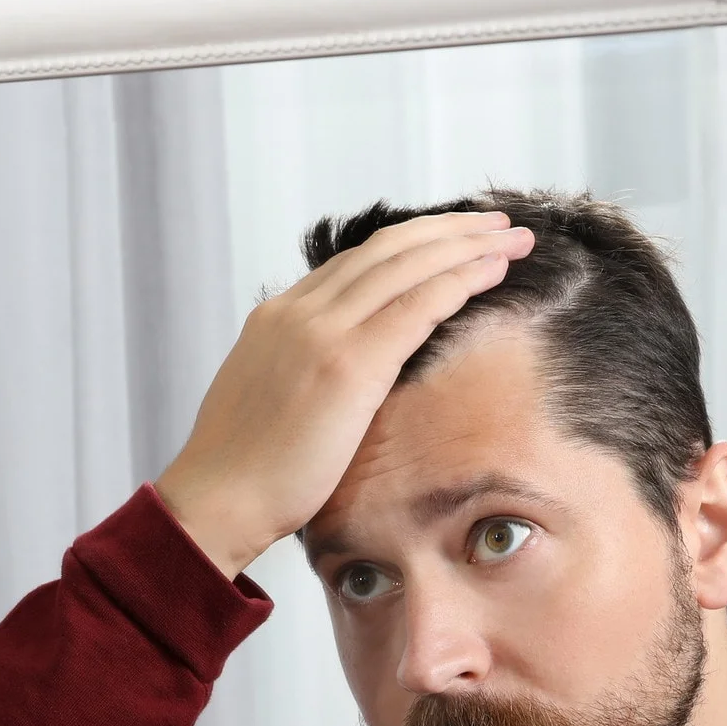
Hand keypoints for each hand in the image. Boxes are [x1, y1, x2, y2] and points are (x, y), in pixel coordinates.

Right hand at [155, 212, 533, 578]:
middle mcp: (299, 312)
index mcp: (277, 317)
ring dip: (466, 245)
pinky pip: (418, 304)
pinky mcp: (348, 364)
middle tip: (496, 225)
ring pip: (408, 264)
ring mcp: (321, 332)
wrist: (216, 500)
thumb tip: (330, 385)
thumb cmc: (243, 473)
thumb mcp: (267, 401)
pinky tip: (494, 270)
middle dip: (448, 230)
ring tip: (510, 239)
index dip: (411, 245)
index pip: (355, 262)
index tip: (451, 242)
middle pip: (386, 248)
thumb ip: (299, 373)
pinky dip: (461, 278)